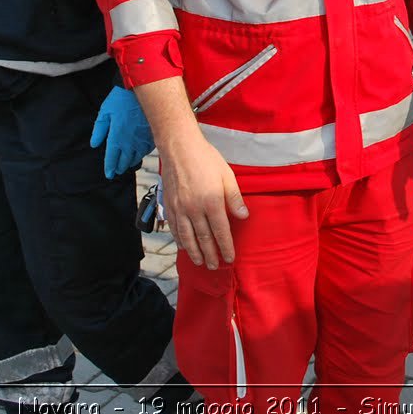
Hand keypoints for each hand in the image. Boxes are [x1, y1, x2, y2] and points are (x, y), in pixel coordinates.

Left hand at [90, 86, 154, 178]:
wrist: (143, 89)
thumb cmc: (122, 98)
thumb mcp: (105, 112)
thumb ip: (99, 129)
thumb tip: (94, 144)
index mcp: (116, 137)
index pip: (112, 158)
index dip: (109, 168)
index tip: (108, 174)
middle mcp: (130, 142)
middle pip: (125, 161)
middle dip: (120, 167)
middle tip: (117, 170)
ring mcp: (143, 140)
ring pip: (137, 157)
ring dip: (131, 162)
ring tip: (128, 164)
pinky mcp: (153, 135)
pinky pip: (147, 150)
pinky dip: (142, 153)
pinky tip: (140, 153)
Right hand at [156, 132, 249, 270]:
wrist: (179, 147)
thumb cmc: (207, 159)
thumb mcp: (227, 175)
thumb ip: (234, 198)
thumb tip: (243, 217)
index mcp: (212, 201)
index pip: (221, 231)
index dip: (225, 247)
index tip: (230, 258)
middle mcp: (194, 208)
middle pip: (203, 238)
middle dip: (210, 254)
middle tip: (214, 266)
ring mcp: (179, 208)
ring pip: (187, 237)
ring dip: (194, 252)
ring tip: (200, 262)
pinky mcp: (169, 205)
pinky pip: (174, 228)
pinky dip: (179, 240)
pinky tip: (183, 247)